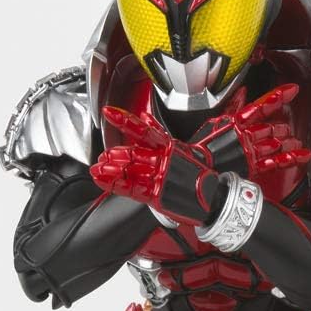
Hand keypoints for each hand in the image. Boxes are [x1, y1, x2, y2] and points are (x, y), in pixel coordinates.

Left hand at [92, 108, 220, 224]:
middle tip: (102, 157)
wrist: (212, 198)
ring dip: (110, 171)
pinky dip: (115, 185)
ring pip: (129, 171)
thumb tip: (146, 118)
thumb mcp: (182, 148)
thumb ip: (159, 133)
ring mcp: (159, 177)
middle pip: (132, 153)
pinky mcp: (157, 194)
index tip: (108, 112)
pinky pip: (131, 188)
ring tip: (97, 170)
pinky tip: (103, 181)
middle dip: (114, 155)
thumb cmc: (197, 174)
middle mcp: (163, 160)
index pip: (143, 130)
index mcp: (169, 146)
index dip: (125, 120)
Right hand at [195, 84, 310, 177]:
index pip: (262, 105)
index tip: (293, 89)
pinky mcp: (253, 165)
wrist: (197, 168)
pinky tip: (303, 155)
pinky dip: (291, 158)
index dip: (278, 96)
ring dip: (287, 142)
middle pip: (270, 128)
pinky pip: (276, 162)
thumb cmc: (202, 146)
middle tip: (286, 129)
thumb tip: (242, 92)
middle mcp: (247, 135)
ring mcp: (251, 151)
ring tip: (295, 141)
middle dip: (280, 128)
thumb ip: (232, 105)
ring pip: (276, 143)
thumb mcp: (215, 121)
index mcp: (237, 121)